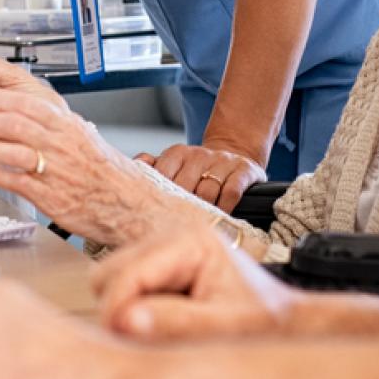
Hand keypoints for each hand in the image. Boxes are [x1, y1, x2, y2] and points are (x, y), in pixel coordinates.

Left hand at [0, 41, 157, 246]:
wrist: (125, 200)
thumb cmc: (97, 166)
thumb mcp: (75, 130)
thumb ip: (46, 117)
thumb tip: (14, 101)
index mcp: (65, 123)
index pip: (25, 102)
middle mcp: (60, 143)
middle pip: (13, 123)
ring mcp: (56, 170)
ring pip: (13, 151)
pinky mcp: (51, 197)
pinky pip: (17, 182)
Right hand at [94, 225, 295, 340]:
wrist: (285, 323)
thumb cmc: (263, 324)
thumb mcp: (223, 328)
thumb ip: (176, 323)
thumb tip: (123, 321)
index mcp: (190, 241)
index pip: (128, 272)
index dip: (116, 310)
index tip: (118, 343)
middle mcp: (172, 237)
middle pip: (108, 273)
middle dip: (117, 310)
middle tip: (141, 342)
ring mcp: (163, 251)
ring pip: (110, 283)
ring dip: (123, 314)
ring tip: (159, 335)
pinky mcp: (160, 269)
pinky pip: (124, 292)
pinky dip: (132, 314)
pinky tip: (163, 327)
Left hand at [135, 141, 267, 211]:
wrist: (234, 154)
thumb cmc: (197, 169)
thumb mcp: (174, 163)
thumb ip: (152, 167)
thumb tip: (135, 167)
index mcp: (178, 153)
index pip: (162, 174)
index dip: (159, 196)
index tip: (156, 213)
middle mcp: (200, 155)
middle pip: (184, 186)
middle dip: (180, 207)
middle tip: (175, 226)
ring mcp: (222, 161)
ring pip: (207, 191)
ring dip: (202, 210)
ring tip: (197, 224)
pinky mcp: (243, 170)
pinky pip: (231, 192)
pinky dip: (224, 207)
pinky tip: (220, 216)